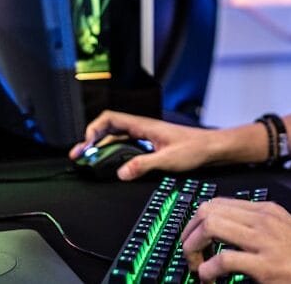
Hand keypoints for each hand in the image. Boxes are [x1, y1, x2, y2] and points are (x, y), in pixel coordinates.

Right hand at [67, 110, 223, 179]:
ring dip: (101, 147)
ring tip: (88, 160)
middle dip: (91, 140)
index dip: (93, 129)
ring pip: (116, 139)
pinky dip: (113, 153)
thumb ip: (144, 165)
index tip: (85, 145)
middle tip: (78, 156)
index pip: (110, 119)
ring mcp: (144, 137)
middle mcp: (141, 129)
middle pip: (108, 129)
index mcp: (143, 125)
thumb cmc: (195, 148)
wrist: (212, 148)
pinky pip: (125, 147)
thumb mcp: (167, 160)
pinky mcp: (149, 146)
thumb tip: (122, 173)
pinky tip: (110, 163)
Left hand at [180, 198, 290, 282]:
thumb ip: (259, 226)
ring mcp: (263, 241)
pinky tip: (210, 279)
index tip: (193, 239)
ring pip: (211, 227)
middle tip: (191, 254)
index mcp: (266, 210)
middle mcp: (262, 219)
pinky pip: (223, 261)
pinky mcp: (266, 266)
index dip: (197, 221)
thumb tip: (228, 233)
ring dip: (194, 248)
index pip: (217, 202)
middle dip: (189, 233)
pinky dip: (208, 271)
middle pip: (208, 209)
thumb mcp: (285, 228)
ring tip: (198, 266)